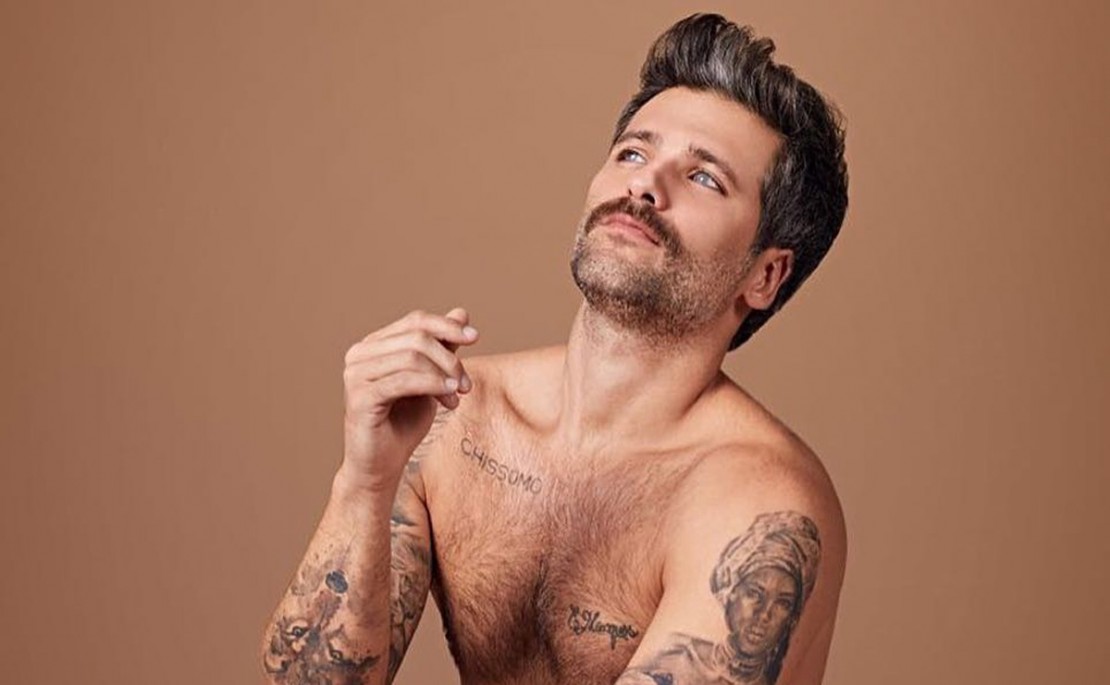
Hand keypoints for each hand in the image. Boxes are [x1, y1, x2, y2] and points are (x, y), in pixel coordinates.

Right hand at [339, 307, 477, 490]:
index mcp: (373, 345)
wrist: (381, 466)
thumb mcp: (430, 380)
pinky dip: (433, 385)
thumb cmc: (403, 424)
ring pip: (412, 357)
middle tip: (467, 385)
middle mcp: (359, 354)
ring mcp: (355, 375)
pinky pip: (404, 381)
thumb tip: (461, 313)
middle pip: (416, 337)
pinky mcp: (359, 397)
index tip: (475, 337)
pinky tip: (449, 397)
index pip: (415, 321)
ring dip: (444, 376)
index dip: (447, 326)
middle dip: (449, 359)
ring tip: (457, 397)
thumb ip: (441, 348)